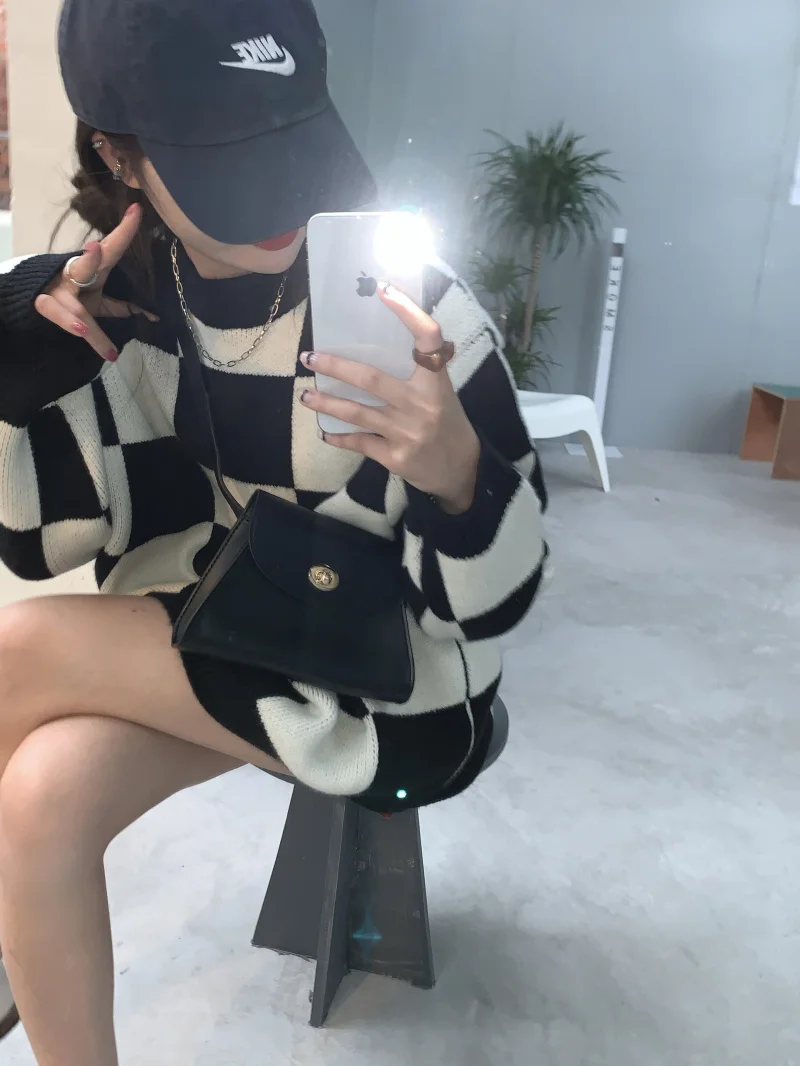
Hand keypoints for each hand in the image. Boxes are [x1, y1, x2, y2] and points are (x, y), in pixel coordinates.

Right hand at [34, 203, 157, 361]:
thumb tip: (152, 315)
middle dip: (90, 258)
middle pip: (83, 265)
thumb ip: (120, 307)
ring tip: (87, 324)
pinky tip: (82, 330)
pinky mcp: (44, 303)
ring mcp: (56, 289)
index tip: (137, 210)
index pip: (111, 248)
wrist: (33, 299)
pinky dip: (69, 322)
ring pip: (70, 300)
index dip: (124, 231)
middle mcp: (73, 273)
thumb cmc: (72, 298)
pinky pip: (55, 312)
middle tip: (96, 247)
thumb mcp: (97, 301)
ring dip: (79, 309)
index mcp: (91, 267)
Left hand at [300, 283, 480, 513]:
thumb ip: (419, 372)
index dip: (408, 311)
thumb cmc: (448, 424)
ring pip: (357, 413)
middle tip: (309, 357)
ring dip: (326, 404)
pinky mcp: (395, 457)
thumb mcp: (442, 393)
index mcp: (436, 382)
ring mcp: (407, 433)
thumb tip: (385, 342)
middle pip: (371, 379)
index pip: (428, 337)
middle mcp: (422, 404)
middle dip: (335, 367)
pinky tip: (324, 432)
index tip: (384, 290)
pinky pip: (359, 443)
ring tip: (305, 397)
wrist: (461, 472)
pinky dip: (339, 438)